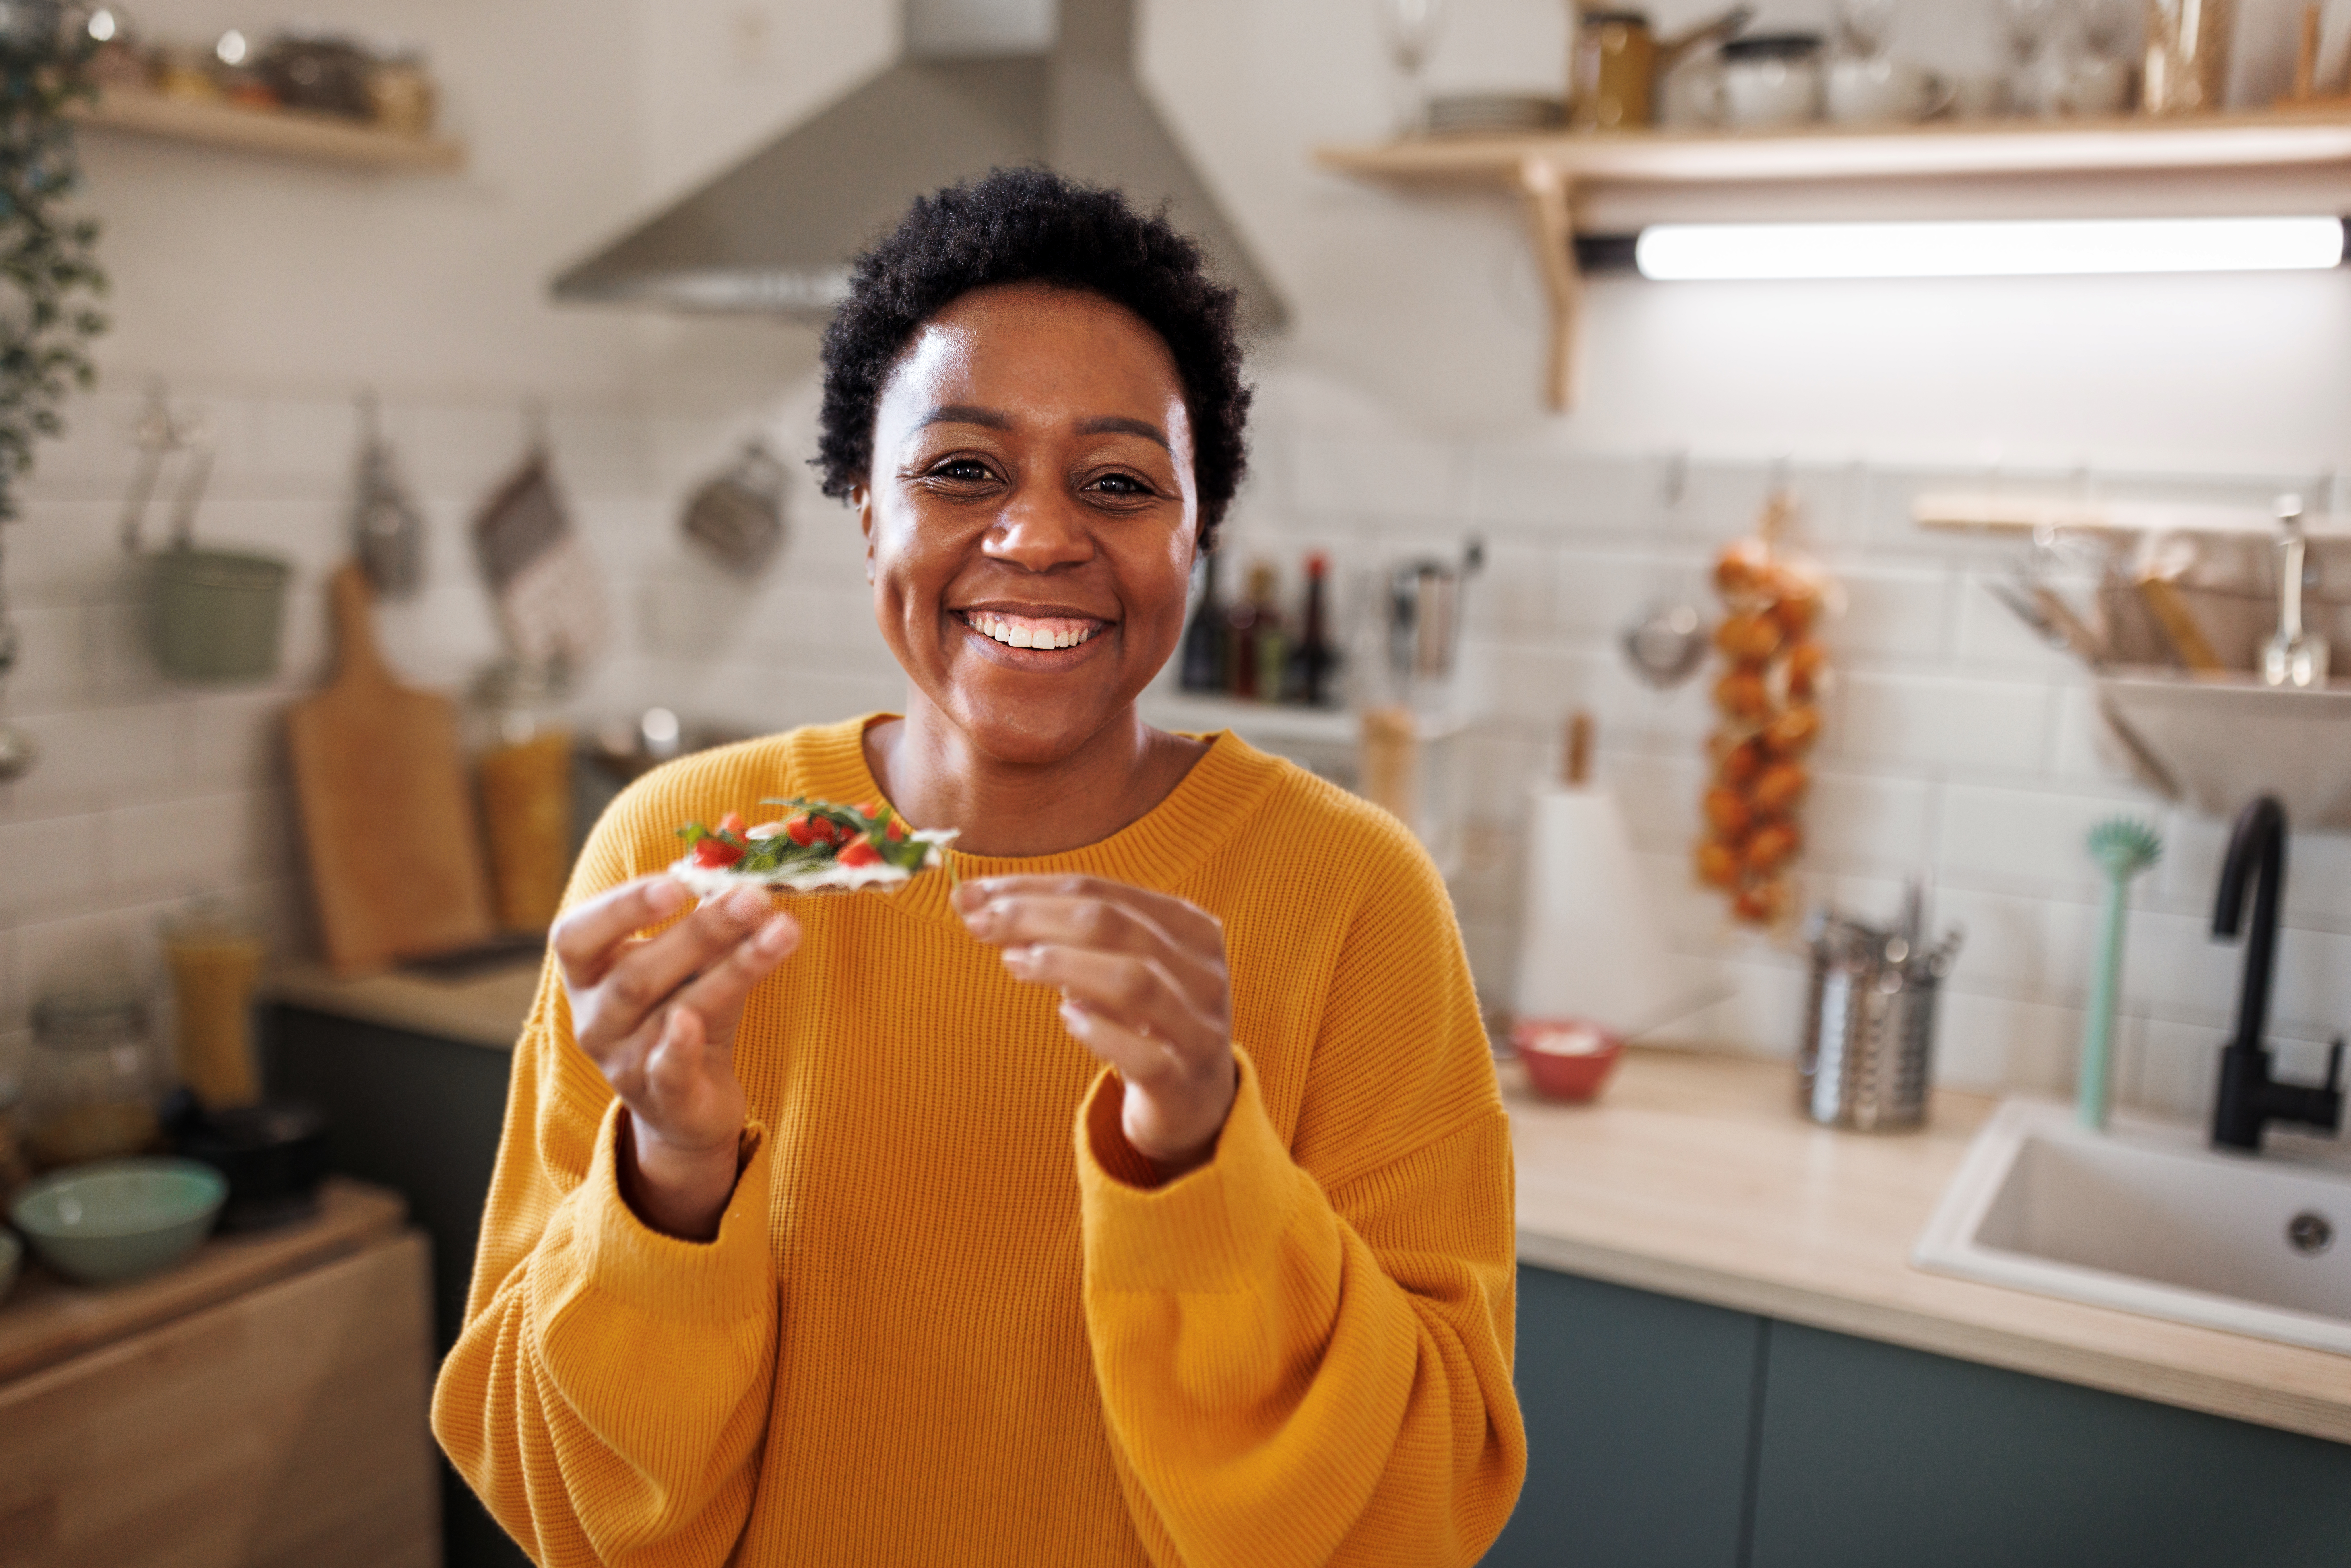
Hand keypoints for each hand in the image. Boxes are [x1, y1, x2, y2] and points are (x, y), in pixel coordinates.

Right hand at [552, 877, 799, 1238]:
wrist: (688, 1105)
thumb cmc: (684, 1009)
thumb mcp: (694, 959)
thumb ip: (710, 909)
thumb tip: (745, 840)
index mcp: (589, 976)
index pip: (577, 936)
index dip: (621, 907)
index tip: (677, 881)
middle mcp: (596, 1021)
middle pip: (637, 974)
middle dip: (700, 931)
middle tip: (754, 896)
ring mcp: (625, 1064)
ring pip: (672, 1013)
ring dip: (731, 969)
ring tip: (783, 930)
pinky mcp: (663, 1100)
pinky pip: (667, 1071)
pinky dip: (680, 1047)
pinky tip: (693, 1022)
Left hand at [954, 875, 1234, 1179]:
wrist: (1194, 1101)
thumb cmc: (1140, 1021)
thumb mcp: (1107, 968)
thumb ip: (1052, 932)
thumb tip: (968, 898)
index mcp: (1189, 927)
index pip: (1101, 891)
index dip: (1033, 888)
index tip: (974, 895)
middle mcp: (1202, 971)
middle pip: (1114, 925)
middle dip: (1039, 918)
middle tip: (981, 924)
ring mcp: (1199, 1028)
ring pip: (1133, 981)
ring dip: (1065, 965)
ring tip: (1013, 962)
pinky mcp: (1185, 1082)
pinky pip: (1146, 1054)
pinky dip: (1101, 1032)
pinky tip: (1066, 1017)